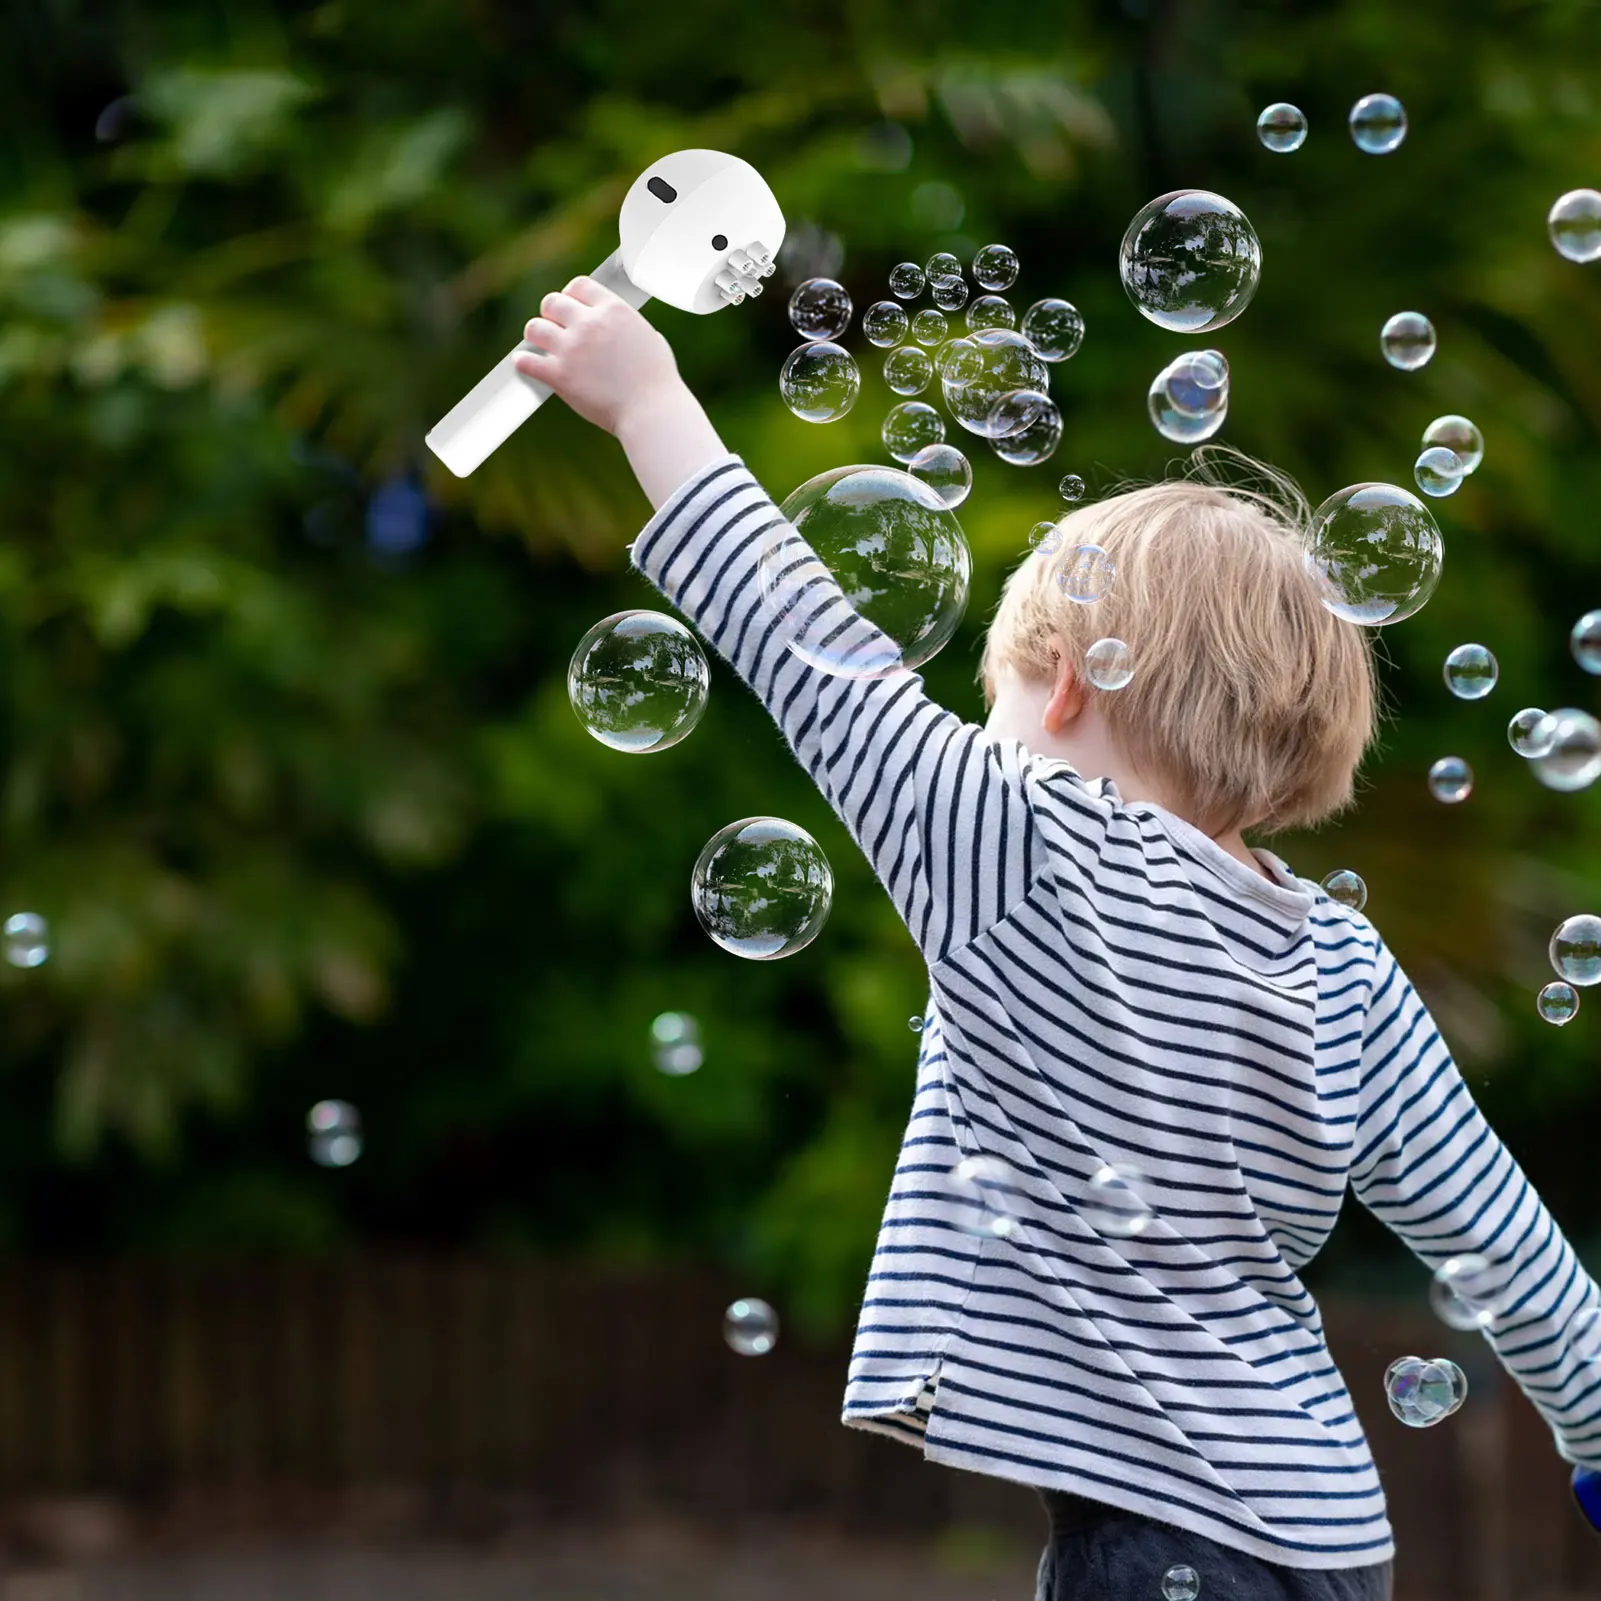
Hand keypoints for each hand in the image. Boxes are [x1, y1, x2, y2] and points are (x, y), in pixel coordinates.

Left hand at [514, 277, 683, 435]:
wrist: (651, 412)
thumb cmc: (657, 382)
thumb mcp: (650, 339)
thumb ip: (629, 327)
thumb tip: (623, 329)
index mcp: (613, 310)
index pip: (578, 286)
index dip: (571, 295)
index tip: (569, 306)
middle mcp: (589, 324)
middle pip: (552, 302)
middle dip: (551, 314)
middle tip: (553, 326)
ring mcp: (572, 349)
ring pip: (534, 328)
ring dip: (535, 335)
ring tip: (538, 344)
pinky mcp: (560, 376)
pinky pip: (527, 362)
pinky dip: (523, 362)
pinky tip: (523, 363)